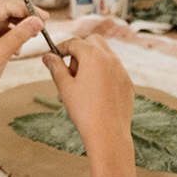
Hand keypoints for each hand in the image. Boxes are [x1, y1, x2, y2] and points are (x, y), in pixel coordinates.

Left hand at [0, 0, 46, 110]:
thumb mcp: (0, 54)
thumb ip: (20, 35)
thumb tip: (38, 21)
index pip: (7, 5)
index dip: (27, 10)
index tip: (45, 19)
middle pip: (8, 12)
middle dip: (26, 18)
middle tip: (43, 27)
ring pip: (8, 23)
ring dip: (21, 29)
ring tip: (33, 38)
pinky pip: (5, 34)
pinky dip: (15, 39)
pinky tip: (19, 50)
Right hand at [42, 35, 133, 150]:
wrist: (108, 134)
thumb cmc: (84, 111)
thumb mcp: (65, 87)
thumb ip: (56, 68)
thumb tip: (48, 56)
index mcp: (94, 56)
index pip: (74, 42)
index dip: (61, 48)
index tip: (53, 57)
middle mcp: (111, 58)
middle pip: (92, 41)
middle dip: (79, 50)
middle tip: (70, 70)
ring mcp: (122, 70)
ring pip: (105, 55)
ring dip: (92, 61)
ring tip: (82, 84)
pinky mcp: (128, 83)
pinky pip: (114, 70)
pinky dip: (103, 73)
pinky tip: (96, 93)